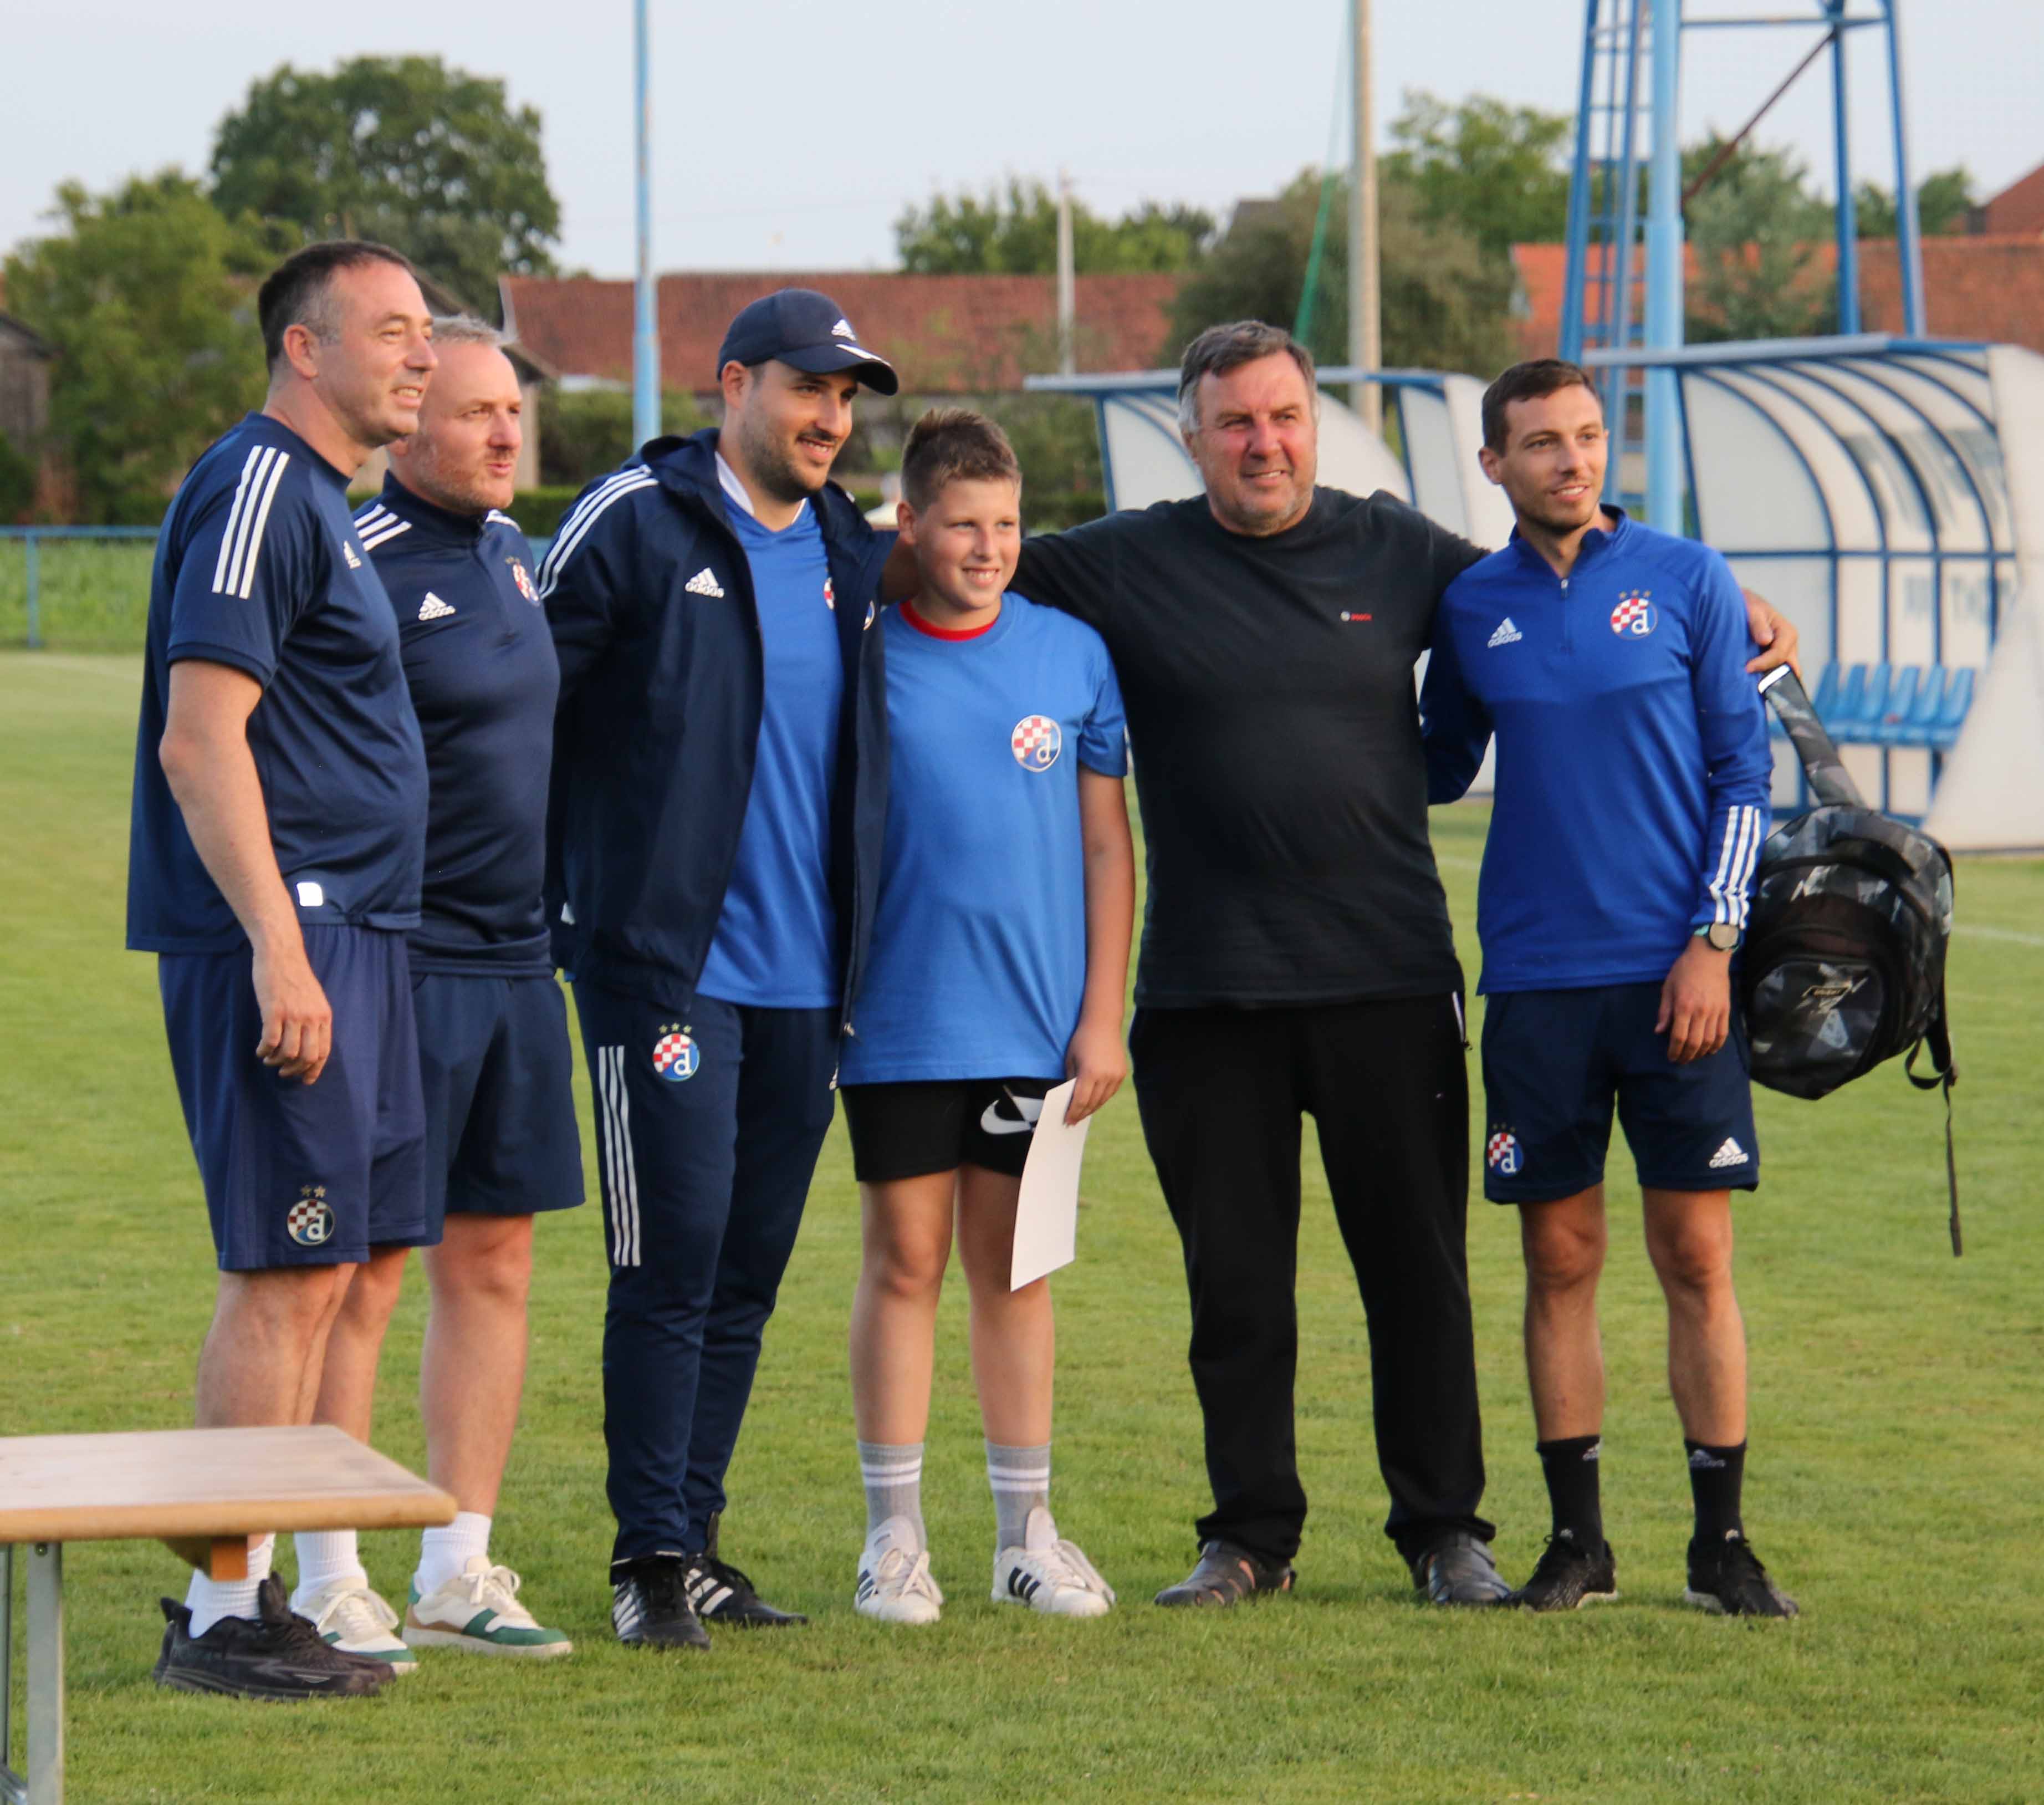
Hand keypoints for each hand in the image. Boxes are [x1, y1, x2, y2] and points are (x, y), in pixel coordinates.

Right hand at [251, 940, 333, 1082]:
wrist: (281, 954)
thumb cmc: (294, 977)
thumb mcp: (314, 998)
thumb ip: (314, 1019)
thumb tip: (310, 1043)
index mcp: (324, 1016)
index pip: (324, 1051)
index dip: (314, 1070)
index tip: (305, 1080)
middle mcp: (311, 1017)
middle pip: (307, 1057)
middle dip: (295, 1070)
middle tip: (284, 1072)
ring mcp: (293, 1015)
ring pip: (288, 1052)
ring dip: (277, 1061)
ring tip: (269, 1059)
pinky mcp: (273, 1011)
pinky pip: (270, 1041)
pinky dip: (264, 1051)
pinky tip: (260, 1050)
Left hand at [1062, 1017, 1127, 1122]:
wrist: (1103, 1024)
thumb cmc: (1081, 1040)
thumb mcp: (1070, 1060)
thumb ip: (1071, 1080)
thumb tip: (1071, 1100)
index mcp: (1089, 1073)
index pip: (1080, 1100)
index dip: (1073, 1113)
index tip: (1067, 1120)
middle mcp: (1105, 1076)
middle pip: (1092, 1103)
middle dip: (1081, 1114)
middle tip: (1073, 1122)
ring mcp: (1115, 1076)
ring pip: (1102, 1100)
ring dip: (1092, 1109)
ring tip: (1082, 1114)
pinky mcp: (1122, 1074)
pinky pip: (1110, 1092)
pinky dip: (1101, 1099)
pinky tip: (1094, 1103)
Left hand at [1656, 937, 1731, 1063]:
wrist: (1709, 956)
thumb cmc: (1684, 970)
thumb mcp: (1668, 988)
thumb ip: (1664, 1011)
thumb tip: (1659, 1031)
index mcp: (1683, 1006)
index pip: (1678, 1037)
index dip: (1674, 1051)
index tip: (1671, 1057)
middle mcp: (1701, 1012)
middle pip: (1695, 1043)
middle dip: (1686, 1056)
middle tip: (1680, 1061)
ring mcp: (1715, 1011)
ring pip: (1710, 1041)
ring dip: (1701, 1053)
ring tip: (1693, 1057)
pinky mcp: (1726, 1009)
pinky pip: (1723, 1033)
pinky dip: (1717, 1045)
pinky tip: (1710, 1050)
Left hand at [1741, 589, 1801, 678]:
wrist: (1744, 605)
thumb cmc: (1749, 605)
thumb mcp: (1753, 611)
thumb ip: (1758, 625)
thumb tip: (1766, 640)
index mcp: (1788, 633)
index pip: (1779, 655)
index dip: (1763, 663)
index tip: (1746, 668)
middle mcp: (1790, 644)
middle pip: (1788, 669)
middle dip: (1775, 679)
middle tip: (1755, 685)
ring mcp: (1785, 652)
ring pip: (1783, 672)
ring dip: (1770, 679)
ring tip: (1754, 685)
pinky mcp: (1775, 657)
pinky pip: (1775, 671)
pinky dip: (1766, 677)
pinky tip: (1753, 682)